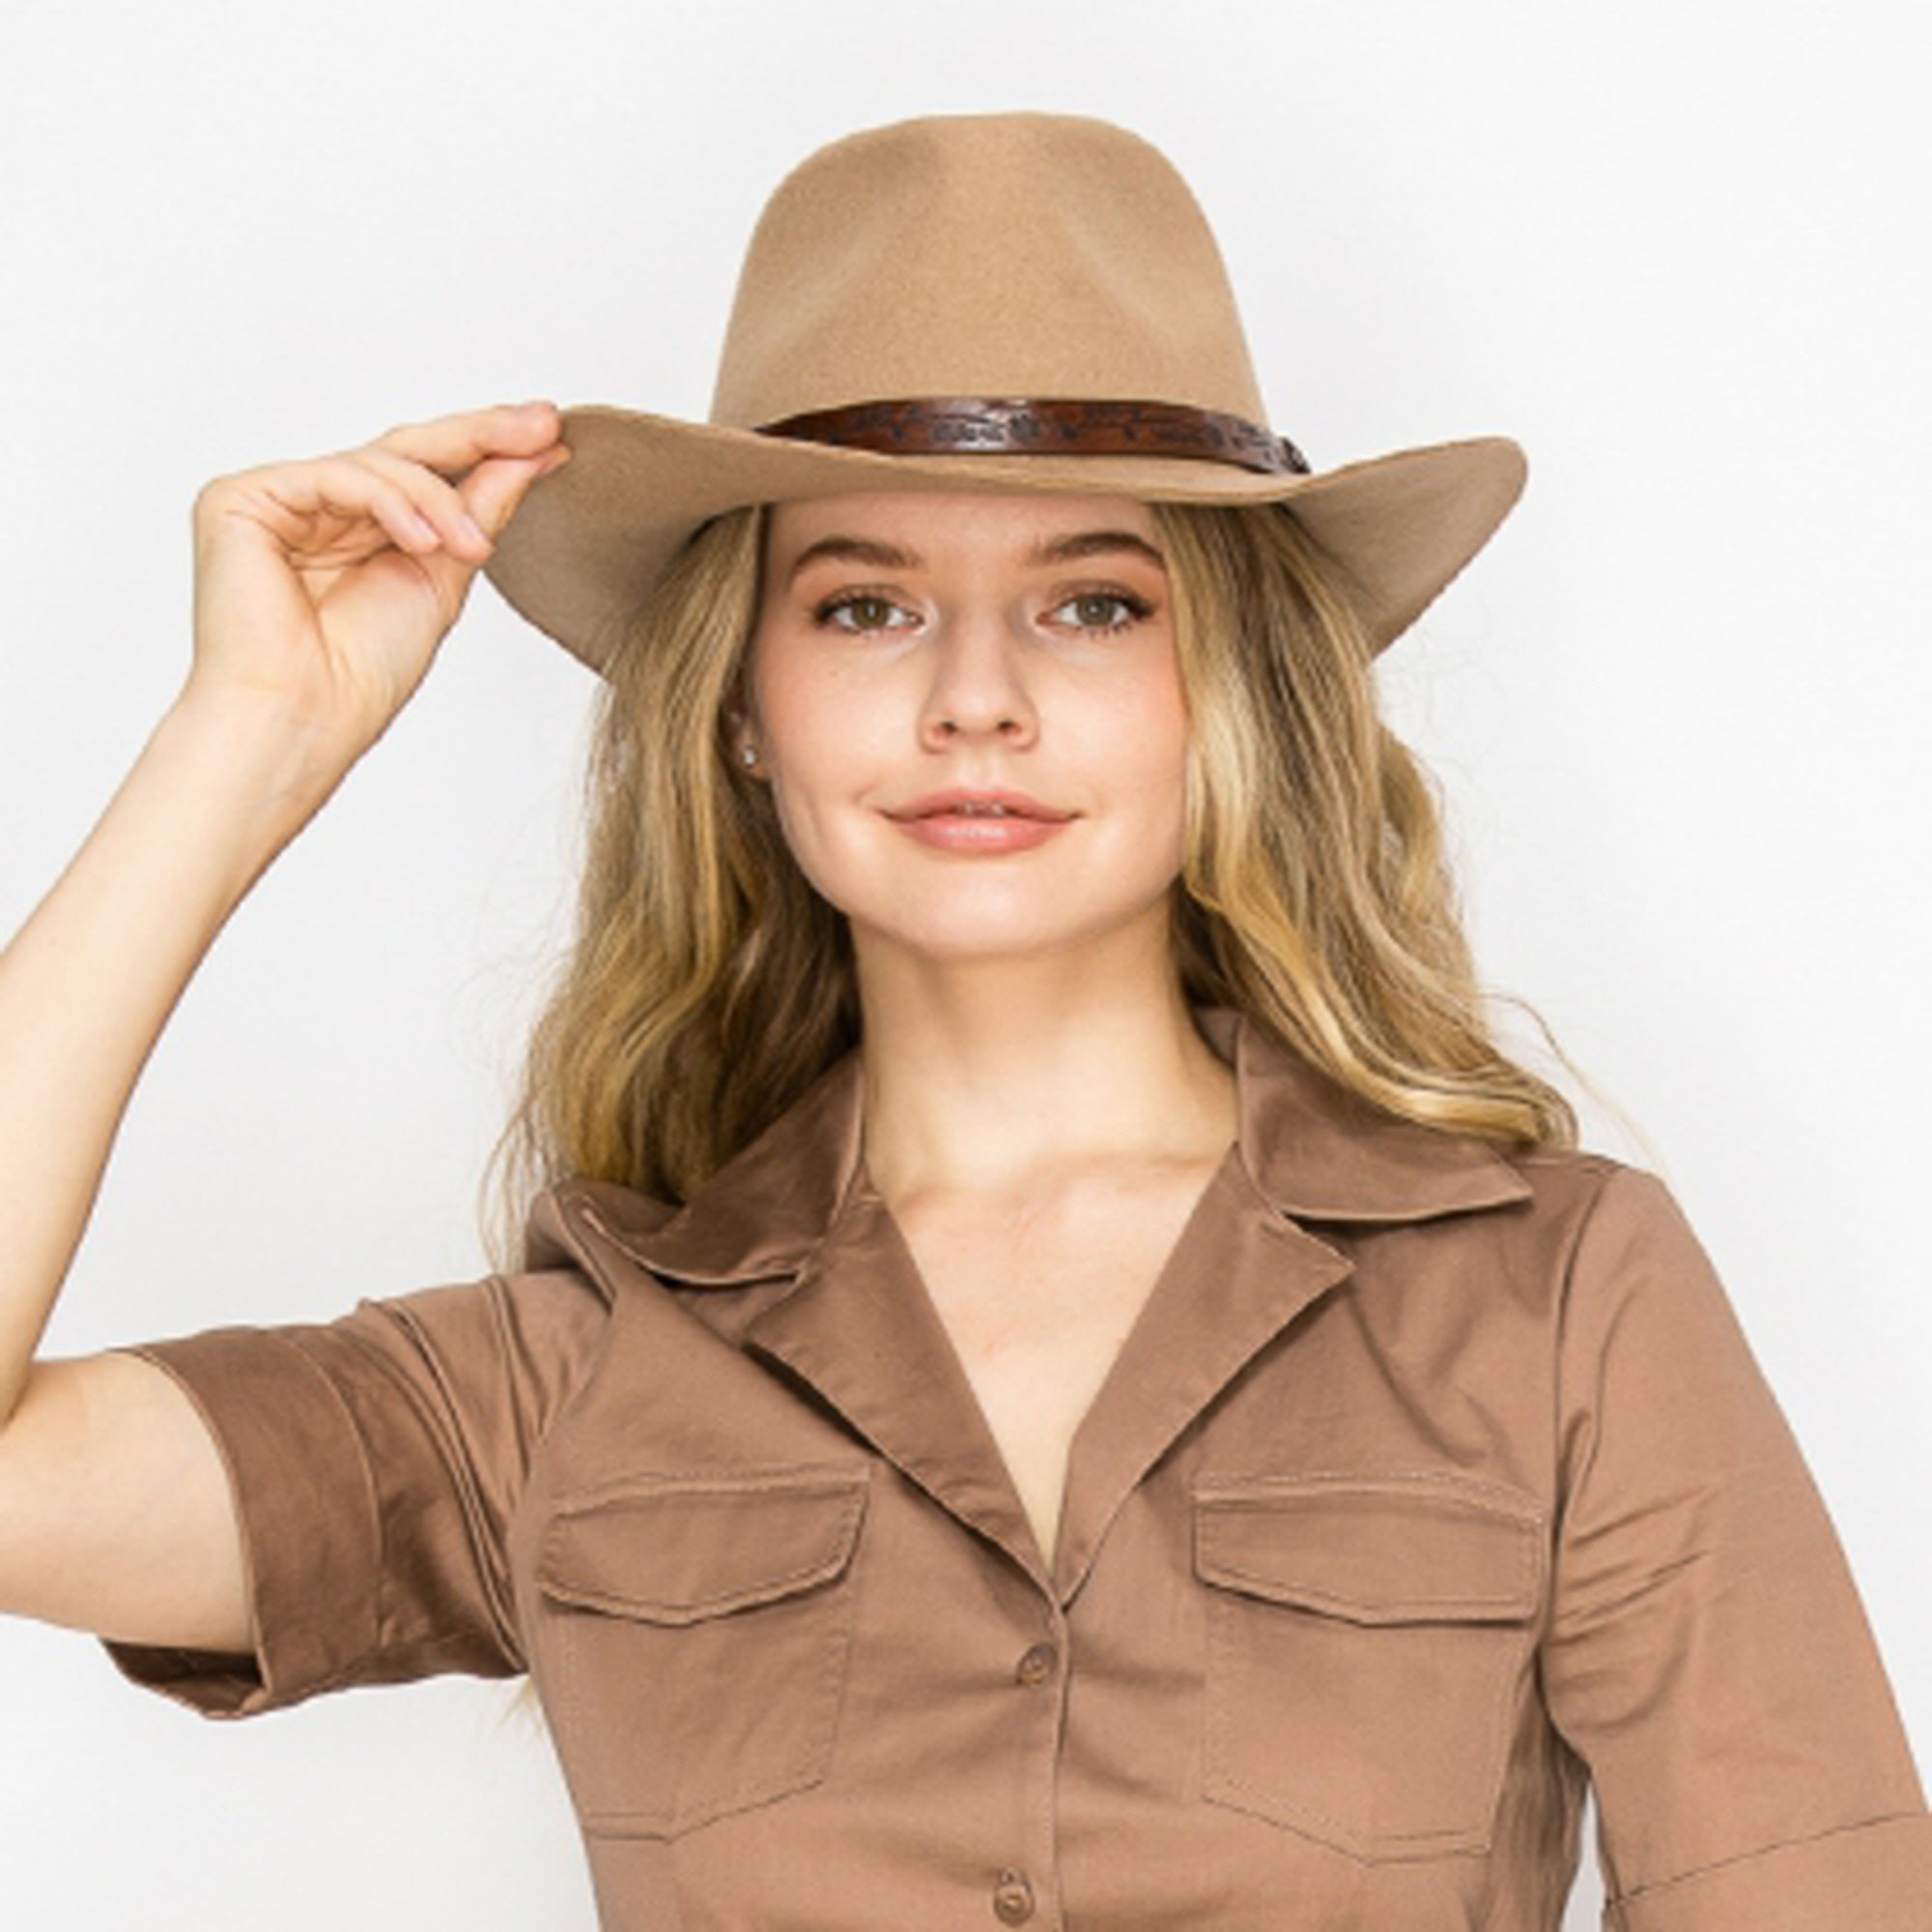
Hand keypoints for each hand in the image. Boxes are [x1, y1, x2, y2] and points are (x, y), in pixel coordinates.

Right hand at [182, 401, 571, 764]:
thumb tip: (532, 454)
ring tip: (473, 547)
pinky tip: (425, 542)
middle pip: (404, 450)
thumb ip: (479, 512)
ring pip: (379, 462)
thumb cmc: (361, 674)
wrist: (305, 720)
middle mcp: (315, 508)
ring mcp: (276, 500)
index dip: (488, 450)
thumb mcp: (444, 577)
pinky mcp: (239, 500)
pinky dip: (390, 503)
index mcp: (357, 529)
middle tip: (542, 424)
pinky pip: (336, 476)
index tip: (553, 439)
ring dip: (440, 499)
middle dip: (480, 435)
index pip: (426, 472)